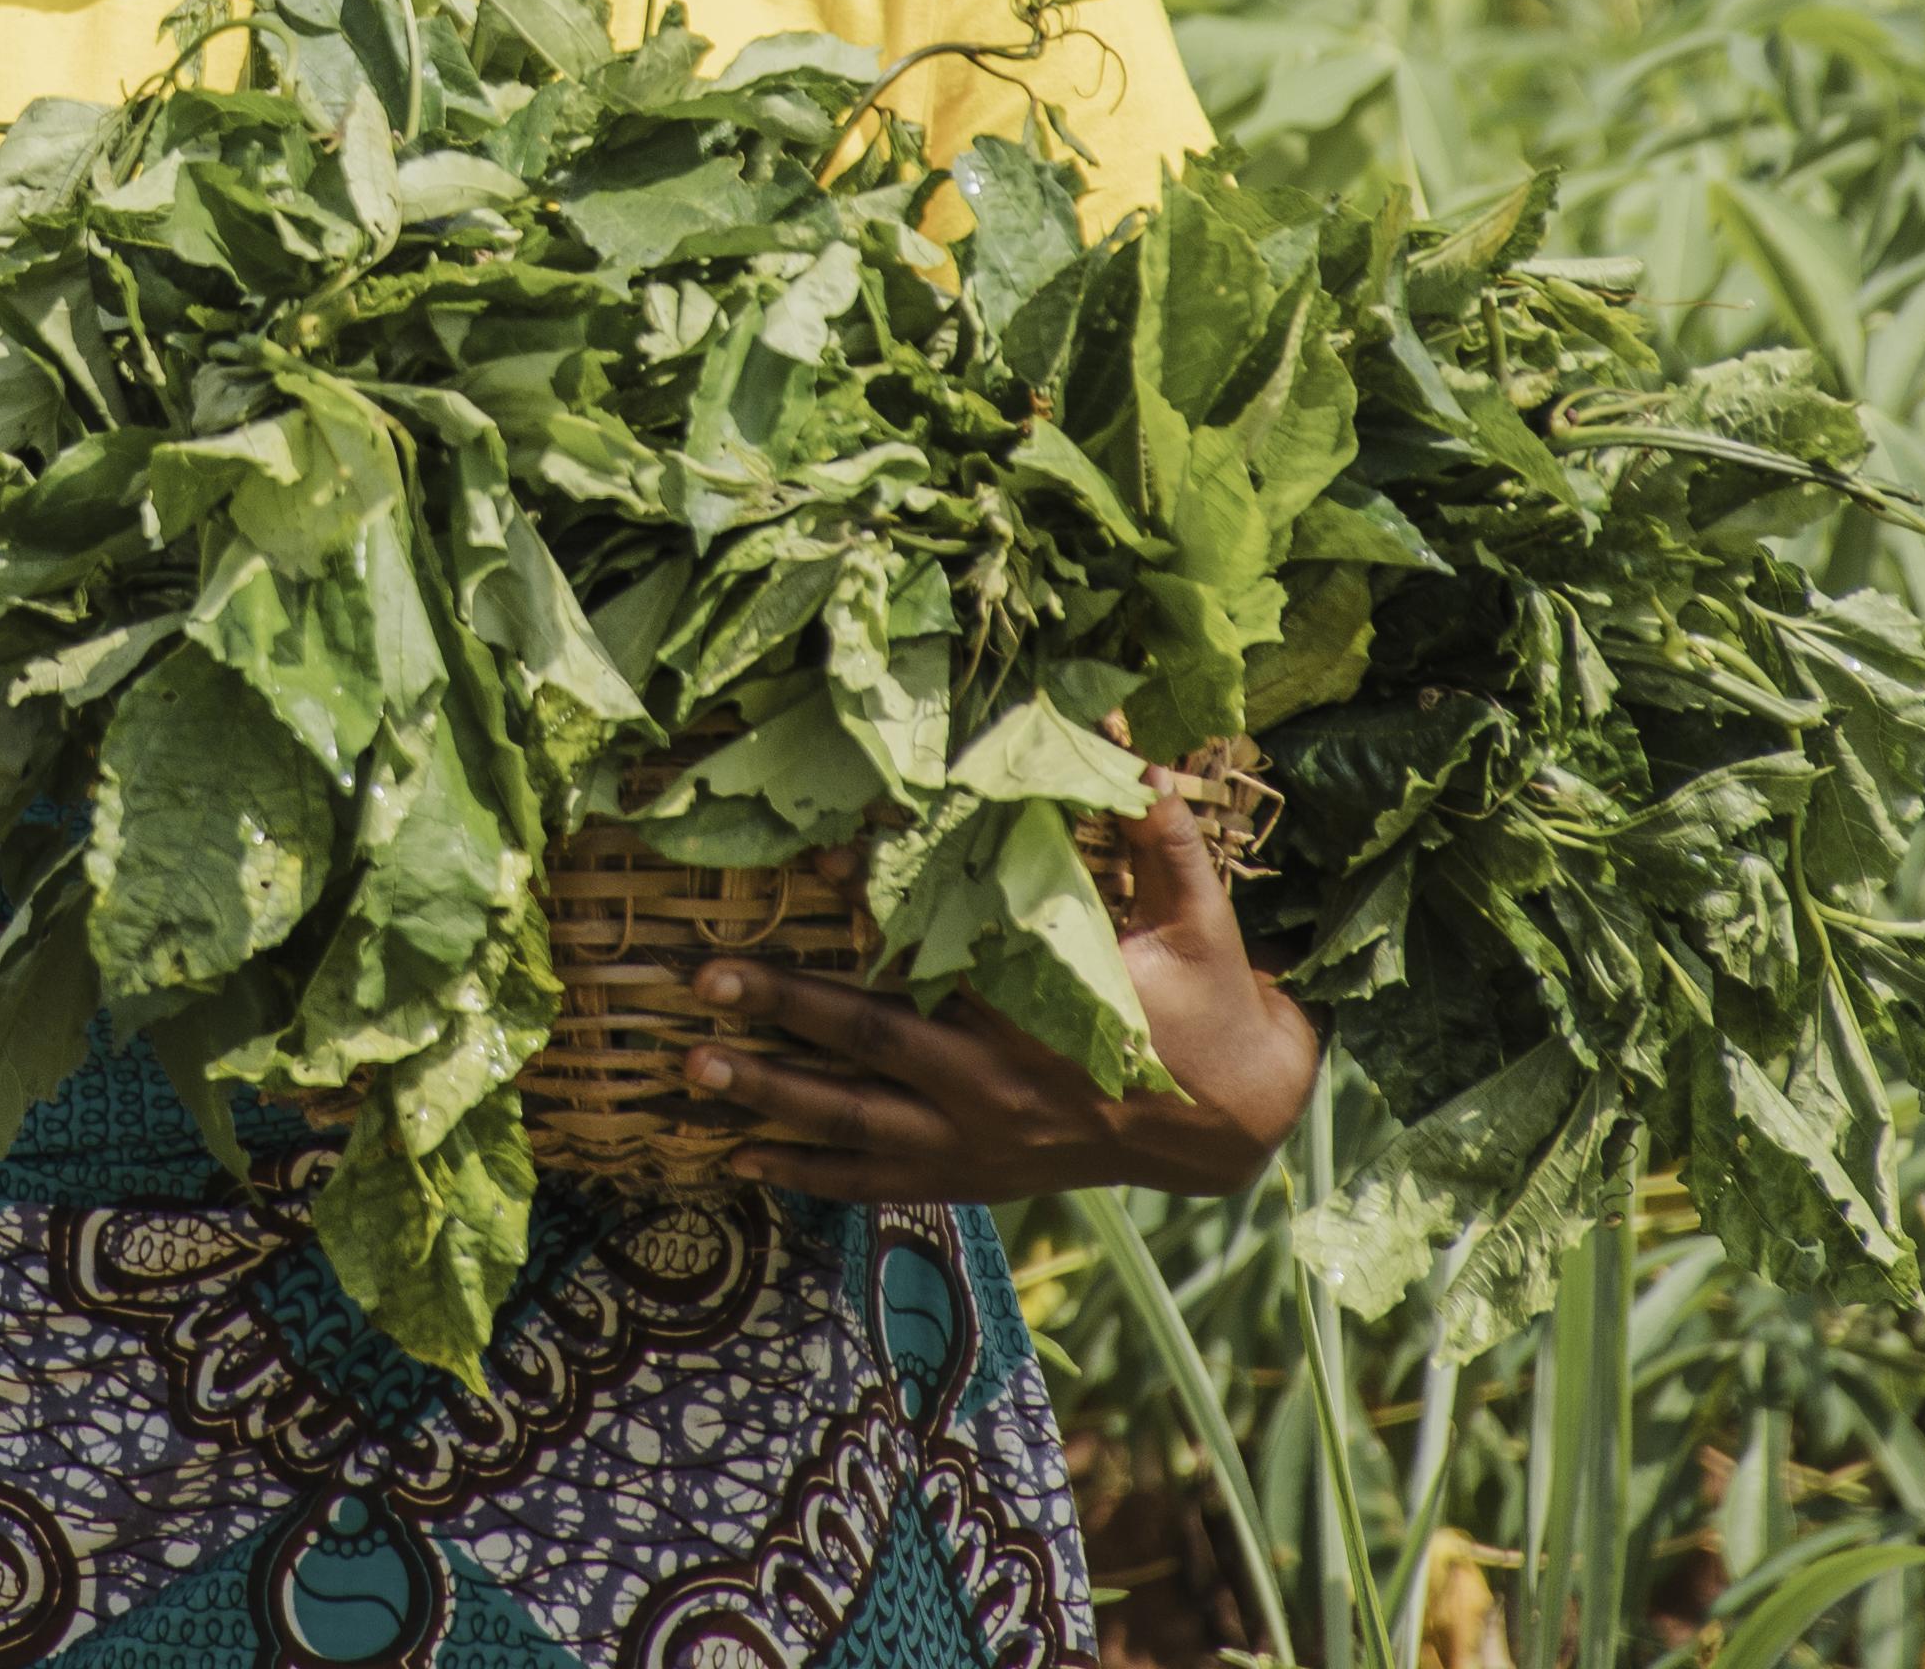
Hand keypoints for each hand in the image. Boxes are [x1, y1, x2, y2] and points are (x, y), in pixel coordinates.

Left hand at [679, 767, 1321, 1204]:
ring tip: (694, 1072)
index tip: (806, 868)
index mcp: (1044, 1013)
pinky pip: (878, 1180)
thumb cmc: (1205, 1004)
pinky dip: (808, 1173)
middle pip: (873, 1044)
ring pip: (857, 1122)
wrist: (1230, 1123)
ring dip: (772, 1095)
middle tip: (706, 982)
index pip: (939, 955)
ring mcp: (979, 1139)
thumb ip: (1158, 837)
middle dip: (785, 1011)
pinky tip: (739, 1161)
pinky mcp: (974, 1174)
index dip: (870, 909)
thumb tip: (1134, 744)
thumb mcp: (1198, 918)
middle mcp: (998, 1083)